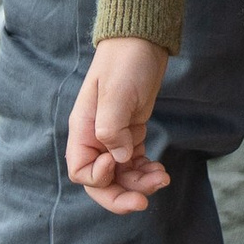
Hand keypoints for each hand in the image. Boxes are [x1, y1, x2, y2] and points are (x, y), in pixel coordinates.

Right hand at [67, 36, 172, 213]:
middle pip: (101, 181)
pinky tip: (160, 171)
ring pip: (121, 175)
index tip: (118, 165)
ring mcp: (113, 137)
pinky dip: (146, 171)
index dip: (99, 179)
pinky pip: (134, 163)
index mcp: (83, 129)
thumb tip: (117, 160)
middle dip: (121, 195)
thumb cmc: (126, 62)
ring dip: (139, 183)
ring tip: (162, 178)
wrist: (143, 40)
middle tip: (143, 203)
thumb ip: (111, 129)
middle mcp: (95, 138)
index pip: (82, 171)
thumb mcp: (116, 93)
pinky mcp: (131, 133)